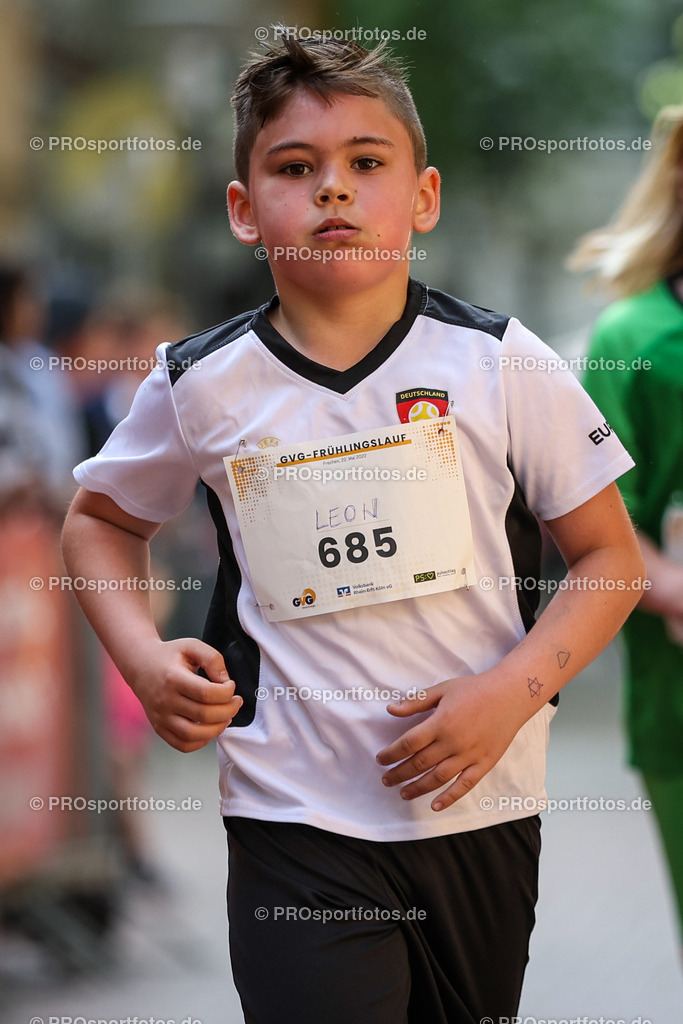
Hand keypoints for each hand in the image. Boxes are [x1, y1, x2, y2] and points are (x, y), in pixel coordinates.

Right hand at [129, 638, 242, 751]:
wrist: (140, 666)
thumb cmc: (169, 656)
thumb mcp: (191, 646)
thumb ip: (212, 658)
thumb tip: (225, 681)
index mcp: (173, 678)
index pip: (206, 693)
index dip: (226, 692)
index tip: (230, 685)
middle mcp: (165, 701)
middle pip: (204, 714)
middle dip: (229, 710)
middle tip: (236, 701)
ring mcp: (161, 717)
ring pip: (194, 734)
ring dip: (218, 728)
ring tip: (227, 717)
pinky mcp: (160, 728)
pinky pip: (183, 745)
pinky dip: (201, 742)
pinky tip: (210, 728)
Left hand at [375, 674, 525, 811]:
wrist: (510, 695)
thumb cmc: (474, 689)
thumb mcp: (442, 689)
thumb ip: (416, 701)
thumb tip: (391, 709)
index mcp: (440, 723)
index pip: (408, 744)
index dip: (392, 753)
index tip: (381, 759)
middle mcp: (453, 742)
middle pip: (419, 763)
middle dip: (399, 773)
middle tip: (386, 779)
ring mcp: (469, 755)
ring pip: (438, 778)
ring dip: (417, 788)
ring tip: (403, 793)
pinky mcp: (484, 763)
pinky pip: (464, 785)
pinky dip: (449, 798)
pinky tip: (435, 805)